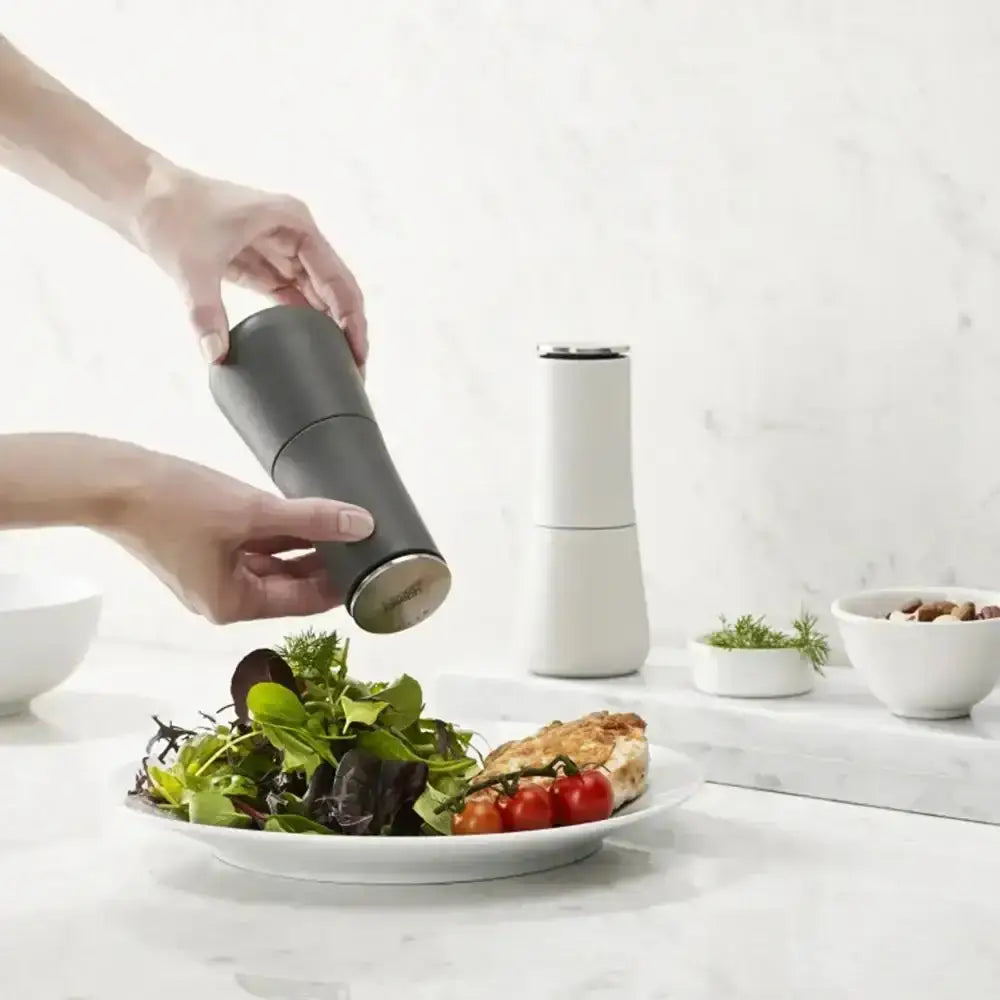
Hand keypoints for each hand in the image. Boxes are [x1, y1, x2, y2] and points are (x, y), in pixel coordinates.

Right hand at [107, 447, 374, 623]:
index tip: (374, 565)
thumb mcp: (253, 511)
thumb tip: (361, 524)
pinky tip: (309, 515)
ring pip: (274, 562)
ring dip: (306, 544)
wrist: (111, 480)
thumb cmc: (174, 504)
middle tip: (366, 539)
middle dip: (326, 561)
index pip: (304, 601)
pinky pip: (254, 546)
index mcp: (234, 605)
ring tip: (345, 524)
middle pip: (290, 583)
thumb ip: (312, 519)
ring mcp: (213, 574)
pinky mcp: (205, 549)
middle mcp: (224, 597)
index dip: (341, 583)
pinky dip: (280, 533)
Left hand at [132, 162, 366, 368]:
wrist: (138, 196)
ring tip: (337, 366)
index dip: (353, 319)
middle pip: (334, 288)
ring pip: (317, 294)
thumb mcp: (191, 266)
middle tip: (354, 372)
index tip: (358, 355)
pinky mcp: (262, 261)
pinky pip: (292, 295)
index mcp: (294, 223)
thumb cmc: (169, 214)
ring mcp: (280, 247)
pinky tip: (310, 347)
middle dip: (346, 329)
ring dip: (327, 327)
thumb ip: (205, 314)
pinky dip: (302, 320)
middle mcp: (294, 233)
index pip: (338, 279)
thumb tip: (216, 358)